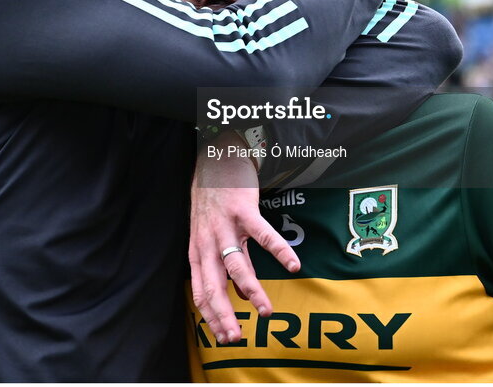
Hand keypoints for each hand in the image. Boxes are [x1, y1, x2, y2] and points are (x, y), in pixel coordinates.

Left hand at [189, 135, 299, 344]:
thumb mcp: (213, 232)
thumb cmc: (215, 197)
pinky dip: (278, 251)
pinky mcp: (243, 209)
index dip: (211, 316)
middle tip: (236, 338)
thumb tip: (239, 294)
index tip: (223, 338)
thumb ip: (227, 263)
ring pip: (236, 266)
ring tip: (266, 312)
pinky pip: (262, 235)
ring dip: (252, 292)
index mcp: (198, 249)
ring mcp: (224, 225)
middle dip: (223, 315)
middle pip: (213, 285)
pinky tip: (293, 266)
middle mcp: (207, 240)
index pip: (201, 291)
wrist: (216, 154)